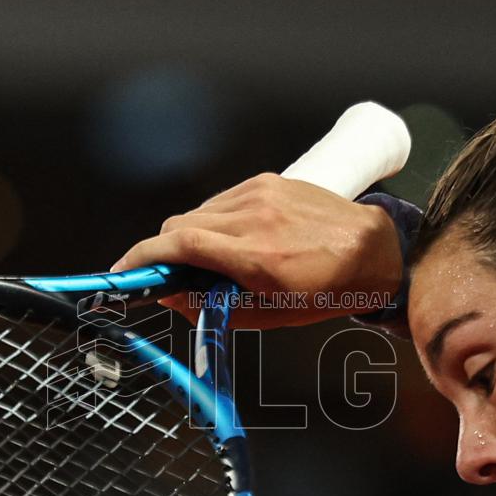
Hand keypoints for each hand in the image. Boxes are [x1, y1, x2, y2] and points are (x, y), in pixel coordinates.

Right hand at [110, 173, 403, 328]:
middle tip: (171, 277)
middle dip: (164, 252)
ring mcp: (260, 193)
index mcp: (254, 256)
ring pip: (197, 211)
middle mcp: (254, 217)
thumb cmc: (325, 290)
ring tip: (214, 261)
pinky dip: (214, 221)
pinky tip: (233, 240)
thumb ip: (212, 307)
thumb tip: (170, 298)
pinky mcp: (267, 181)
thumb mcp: (268, 315)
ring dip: (190, 236)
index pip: (177, 244)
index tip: (123, 271)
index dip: (142, 257)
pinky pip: (220, 201)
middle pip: (178, 225)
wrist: (372, 252)